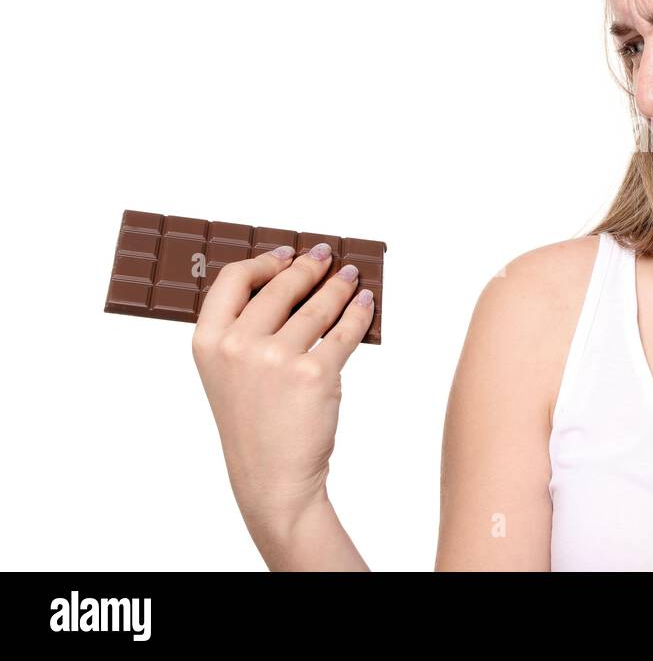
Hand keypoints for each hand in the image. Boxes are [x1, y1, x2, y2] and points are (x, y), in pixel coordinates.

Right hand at [191, 243, 373, 539]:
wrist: (272, 477)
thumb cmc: (254, 424)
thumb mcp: (228, 373)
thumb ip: (242, 330)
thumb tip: (285, 282)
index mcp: (208, 342)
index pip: (233, 279)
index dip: (264, 261)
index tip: (287, 254)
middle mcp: (238, 346)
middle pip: (281, 286)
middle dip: (310, 267)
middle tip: (326, 256)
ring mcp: (276, 358)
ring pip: (318, 306)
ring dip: (339, 285)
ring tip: (350, 276)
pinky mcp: (314, 373)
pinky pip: (345, 331)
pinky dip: (359, 312)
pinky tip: (365, 302)